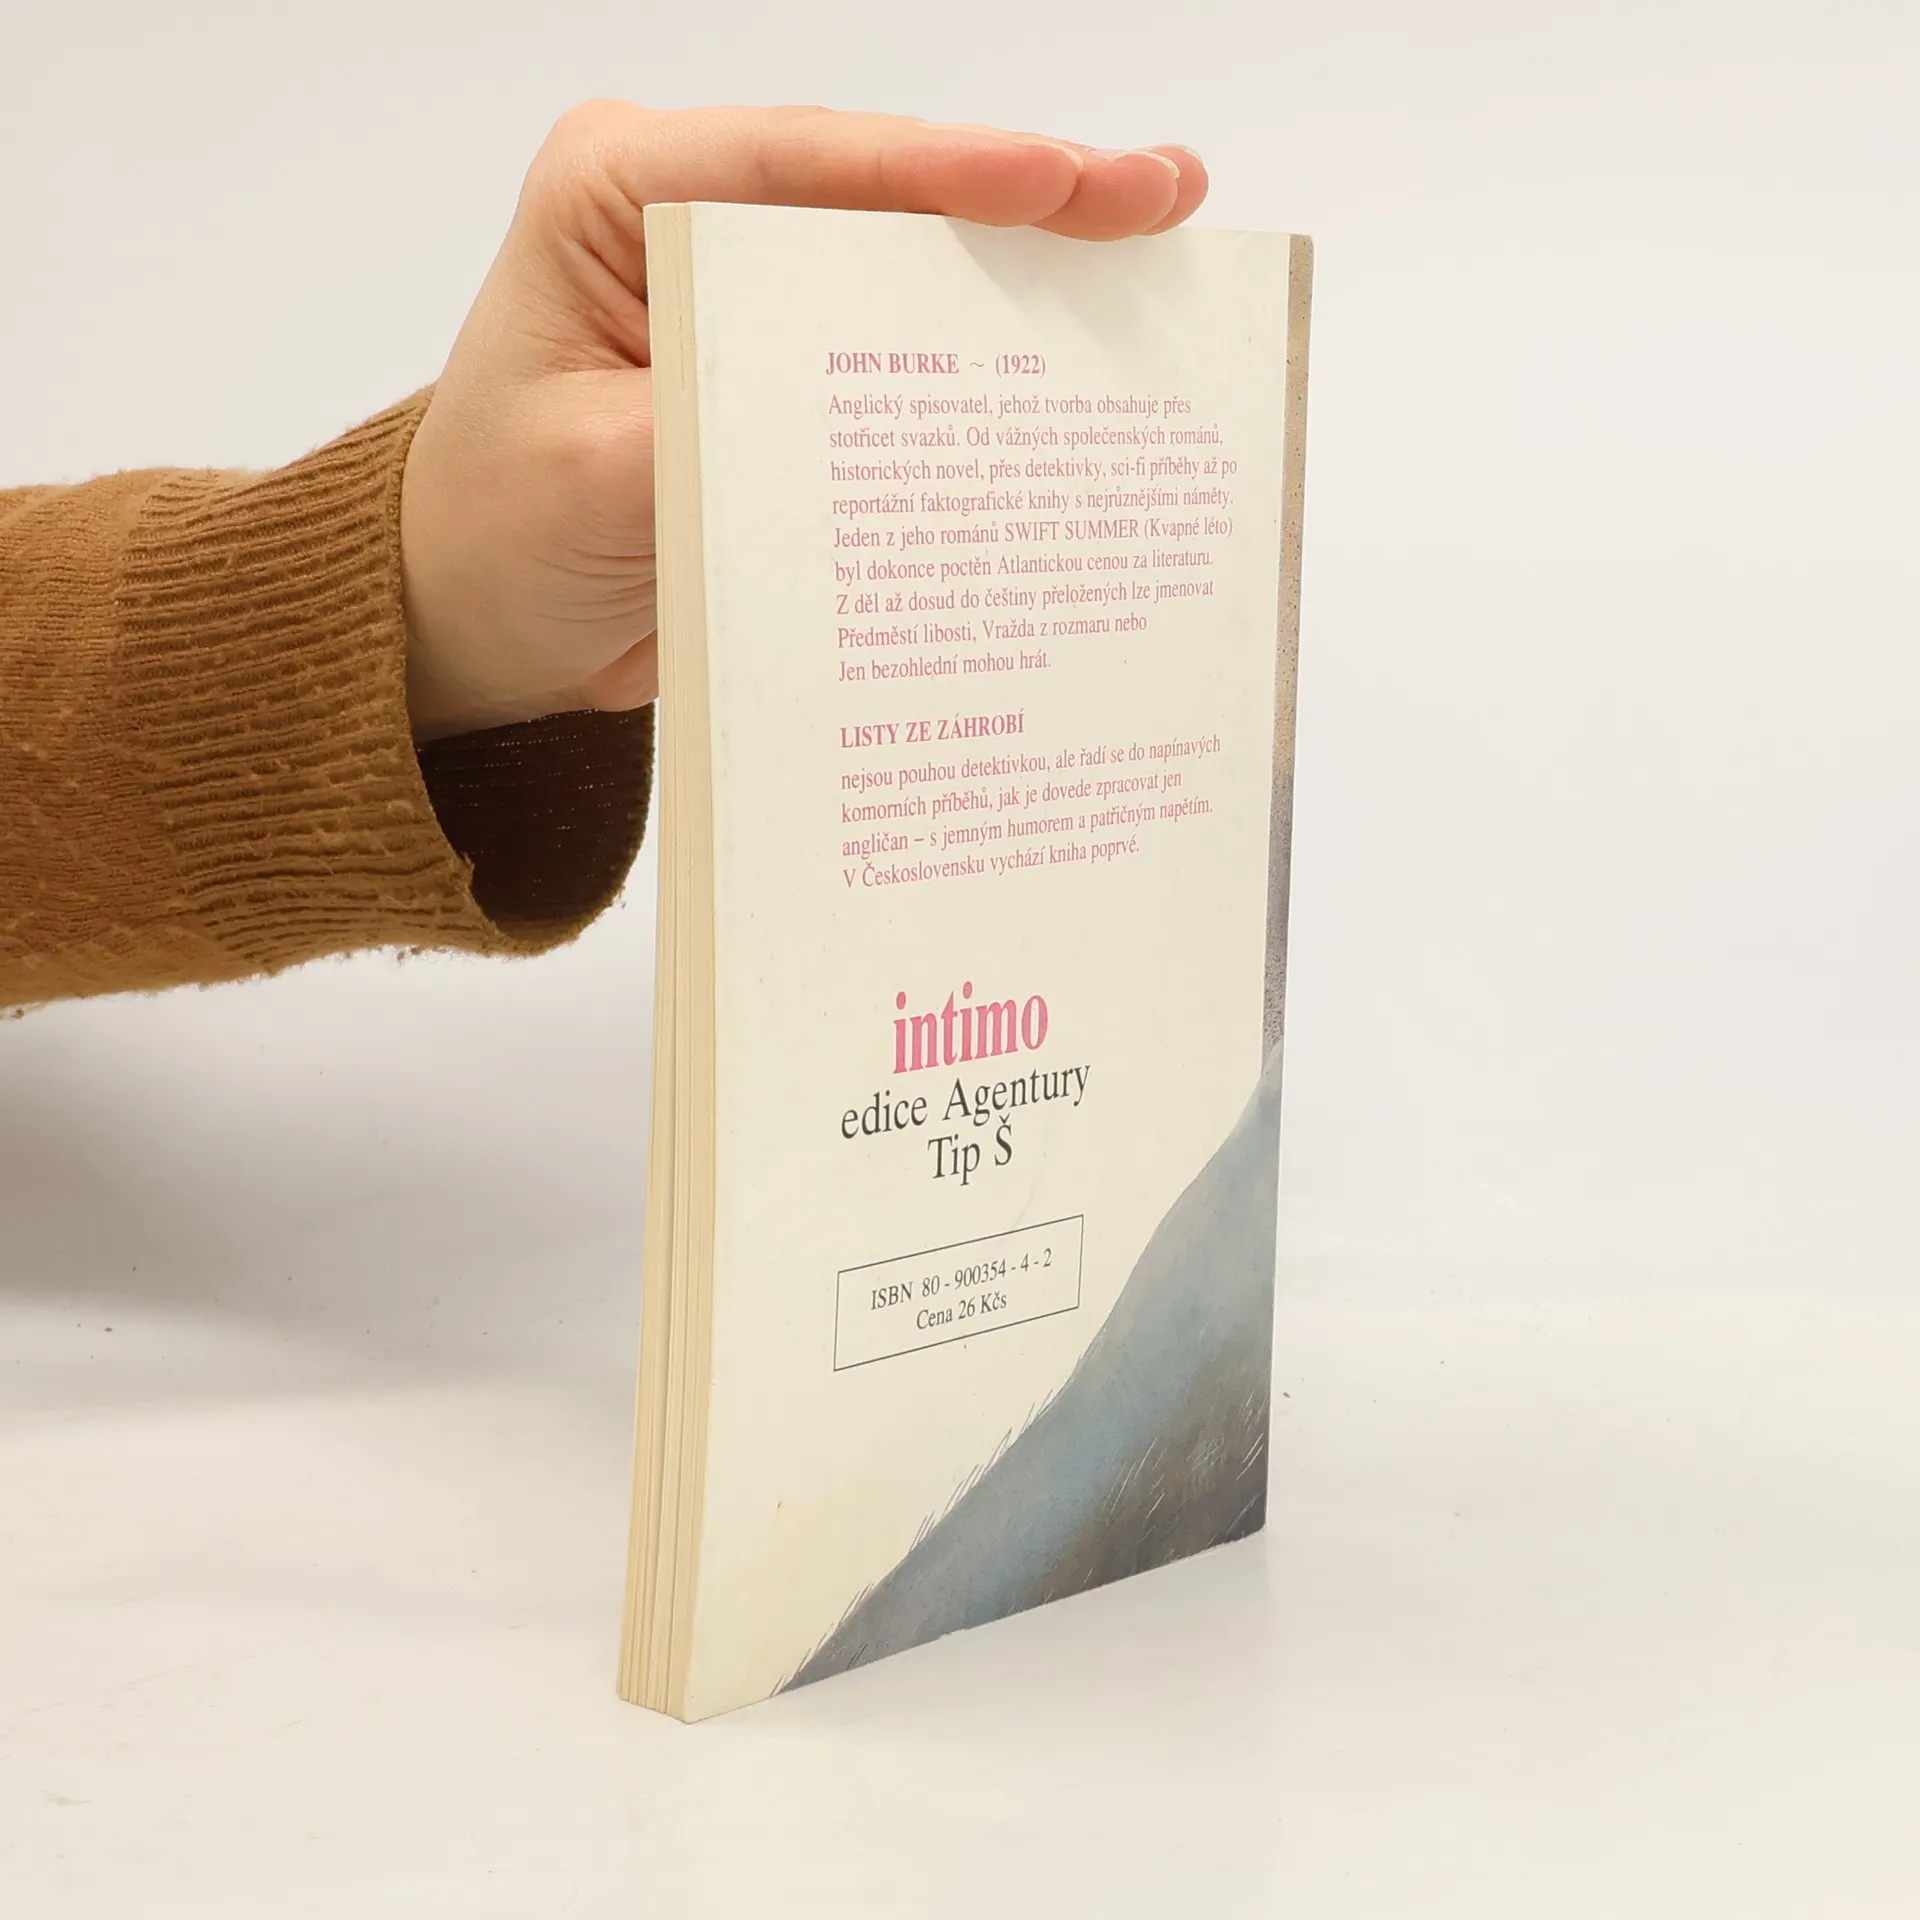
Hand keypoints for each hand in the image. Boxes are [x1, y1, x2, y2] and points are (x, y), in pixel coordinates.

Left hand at [398, 102, 1207, 740]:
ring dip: (1033, 277)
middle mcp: (698, 225)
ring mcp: (755, 302)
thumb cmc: (497, 535)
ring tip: (1159, 253)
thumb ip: (723, 432)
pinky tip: (1082, 362)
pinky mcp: (792, 384)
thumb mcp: (595, 478)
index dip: (943, 169)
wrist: (482, 624)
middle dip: (1028, 202)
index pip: (802, 161)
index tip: (1062, 179)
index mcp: (622, 195)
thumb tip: (872, 435)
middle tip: (1162, 199)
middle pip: (884, 199)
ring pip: (913, 273)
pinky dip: (991, 369)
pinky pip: (904, 365)